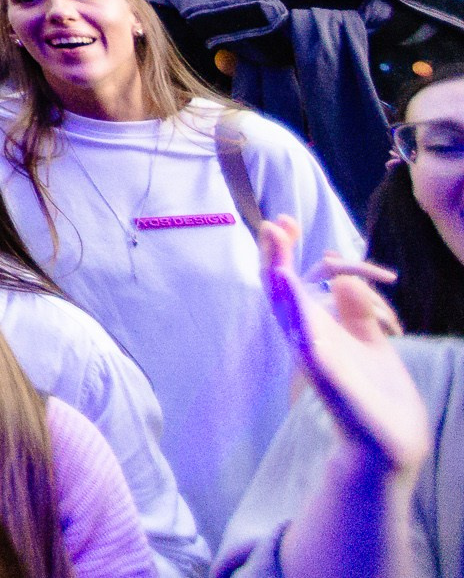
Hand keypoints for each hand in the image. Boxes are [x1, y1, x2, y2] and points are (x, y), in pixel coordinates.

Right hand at [260, 217, 427, 476]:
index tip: (286, 221)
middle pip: (280, 290)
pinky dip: (294, 310)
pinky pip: (304, 336)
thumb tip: (343, 276)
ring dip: (278, 272)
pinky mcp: (324, 372)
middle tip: (273, 223)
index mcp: (317, 327)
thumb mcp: (370, 338)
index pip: (292, 281)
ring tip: (274, 240)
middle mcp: (308, 337)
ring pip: (286, 308)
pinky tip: (289, 286)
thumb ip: (357, 308)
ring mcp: (312, 354)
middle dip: (274, 255)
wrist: (390, 441)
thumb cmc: (377, 393)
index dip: (286, 251)